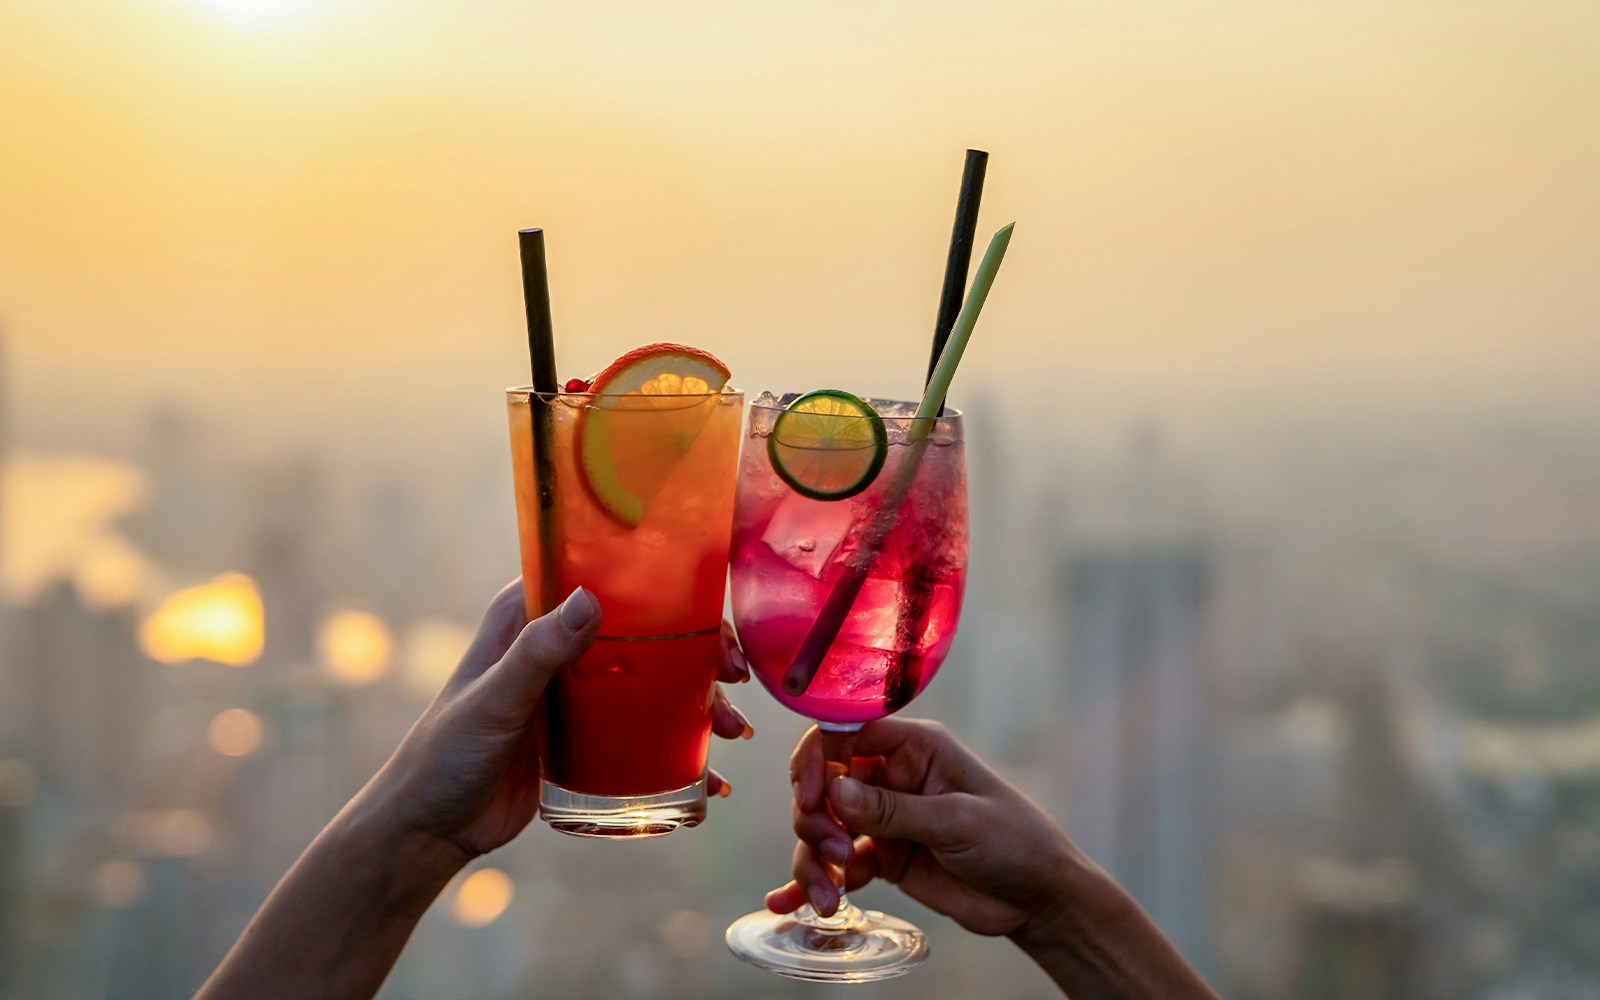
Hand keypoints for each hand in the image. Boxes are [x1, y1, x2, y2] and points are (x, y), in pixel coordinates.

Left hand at [366, 579, 752, 860]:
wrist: (429, 830)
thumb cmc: (444, 756)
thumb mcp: (494, 702)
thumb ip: (536, 654)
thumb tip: (590, 600)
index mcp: (527, 617)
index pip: (603, 578)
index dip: (662, 586)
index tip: (709, 611)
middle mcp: (557, 645)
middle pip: (644, 631)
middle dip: (699, 651)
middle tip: (734, 677)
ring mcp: (575, 693)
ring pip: (653, 682)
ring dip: (700, 702)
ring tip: (732, 732)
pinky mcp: (586, 738)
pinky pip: (643, 732)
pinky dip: (681, 750)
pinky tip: (713, 778)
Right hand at [766, 717, 1084, 937]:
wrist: (1037, 899)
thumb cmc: (1013, 841)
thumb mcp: (956, 822)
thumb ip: (893, 810)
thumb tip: (834, 792)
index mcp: (914, 747)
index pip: (845, 734)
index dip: (817, 761)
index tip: (811, 798)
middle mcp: (891, 776)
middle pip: (824, 785)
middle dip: (814, 820)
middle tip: (833, 855)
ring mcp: (883, 818)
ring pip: (822, 827)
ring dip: (813, 860)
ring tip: (828, 898)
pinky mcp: (880, 856)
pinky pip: (834, 864)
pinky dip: (815, 883)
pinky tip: (796, 904)